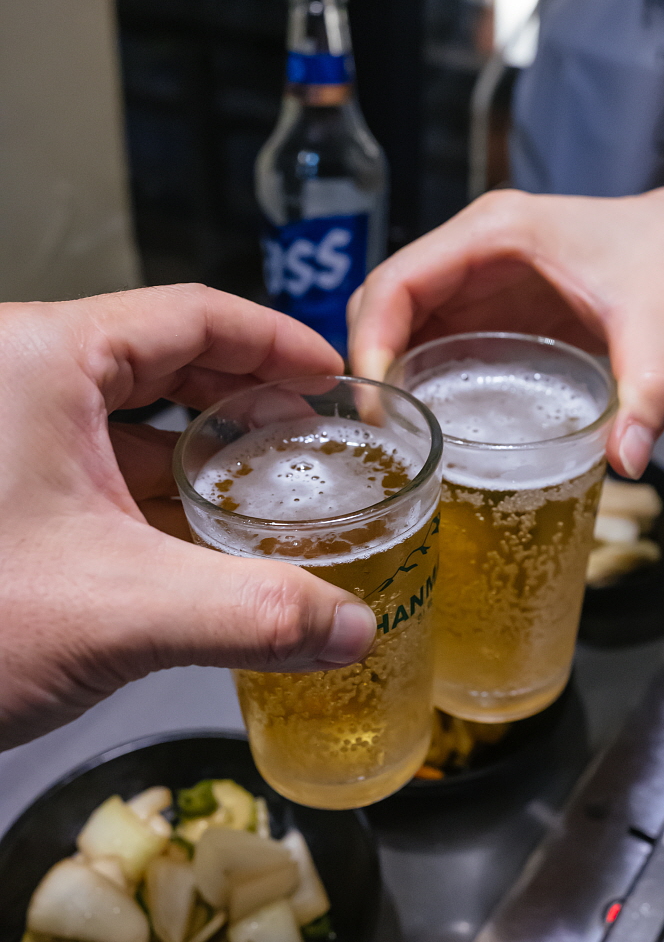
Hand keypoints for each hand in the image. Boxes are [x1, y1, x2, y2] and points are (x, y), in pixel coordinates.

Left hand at [0, 284, 376, 750]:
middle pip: (162, 359)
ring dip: (204, 456)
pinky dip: (158, 499)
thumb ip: (254, 614)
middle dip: (246, 398)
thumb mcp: (121, 610)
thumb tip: (350, 626)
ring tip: (275, 489)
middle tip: (315, 431)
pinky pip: (97, 471)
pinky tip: (206, 540)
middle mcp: (19, 381)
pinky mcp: (0, 488)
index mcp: (42, 361)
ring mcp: (5, 435)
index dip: (275, 341)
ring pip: (127, 421)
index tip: (333, 374)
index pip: (189, 316)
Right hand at [348, 189, 663, 478]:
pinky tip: (426, 424)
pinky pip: (428, 338)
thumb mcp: (661, 320)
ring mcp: (473, 277)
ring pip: (398, 322)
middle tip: (383, 435)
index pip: (397, 281)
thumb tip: (627, 460)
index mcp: (493, 233)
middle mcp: (470, 249)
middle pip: (382, 302)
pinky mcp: (484, 304)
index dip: (372, 342)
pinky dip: (415, 378)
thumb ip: (650, 388)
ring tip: (395, 439)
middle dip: (371, 365)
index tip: (379, 407)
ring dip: (388, 375)